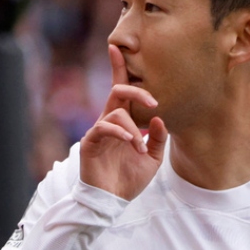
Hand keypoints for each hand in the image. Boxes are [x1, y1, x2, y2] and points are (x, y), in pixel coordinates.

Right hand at [80, 45, 167, 200]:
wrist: (111, 201)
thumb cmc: (129, 179)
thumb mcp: (153, 159)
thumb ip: (157, 138)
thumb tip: (159, 118)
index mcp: (123, 122)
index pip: (121, 91)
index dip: (118, 68)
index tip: (116, 47)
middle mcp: (110, 121)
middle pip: (118, 90)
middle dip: (137, 90)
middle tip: (154, 101)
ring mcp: (99, 131)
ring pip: (116, 111)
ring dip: (133, 127)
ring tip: (139, 147)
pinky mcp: (91, 142)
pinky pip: (104, 127)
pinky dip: (120, 132)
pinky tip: (130, 143)